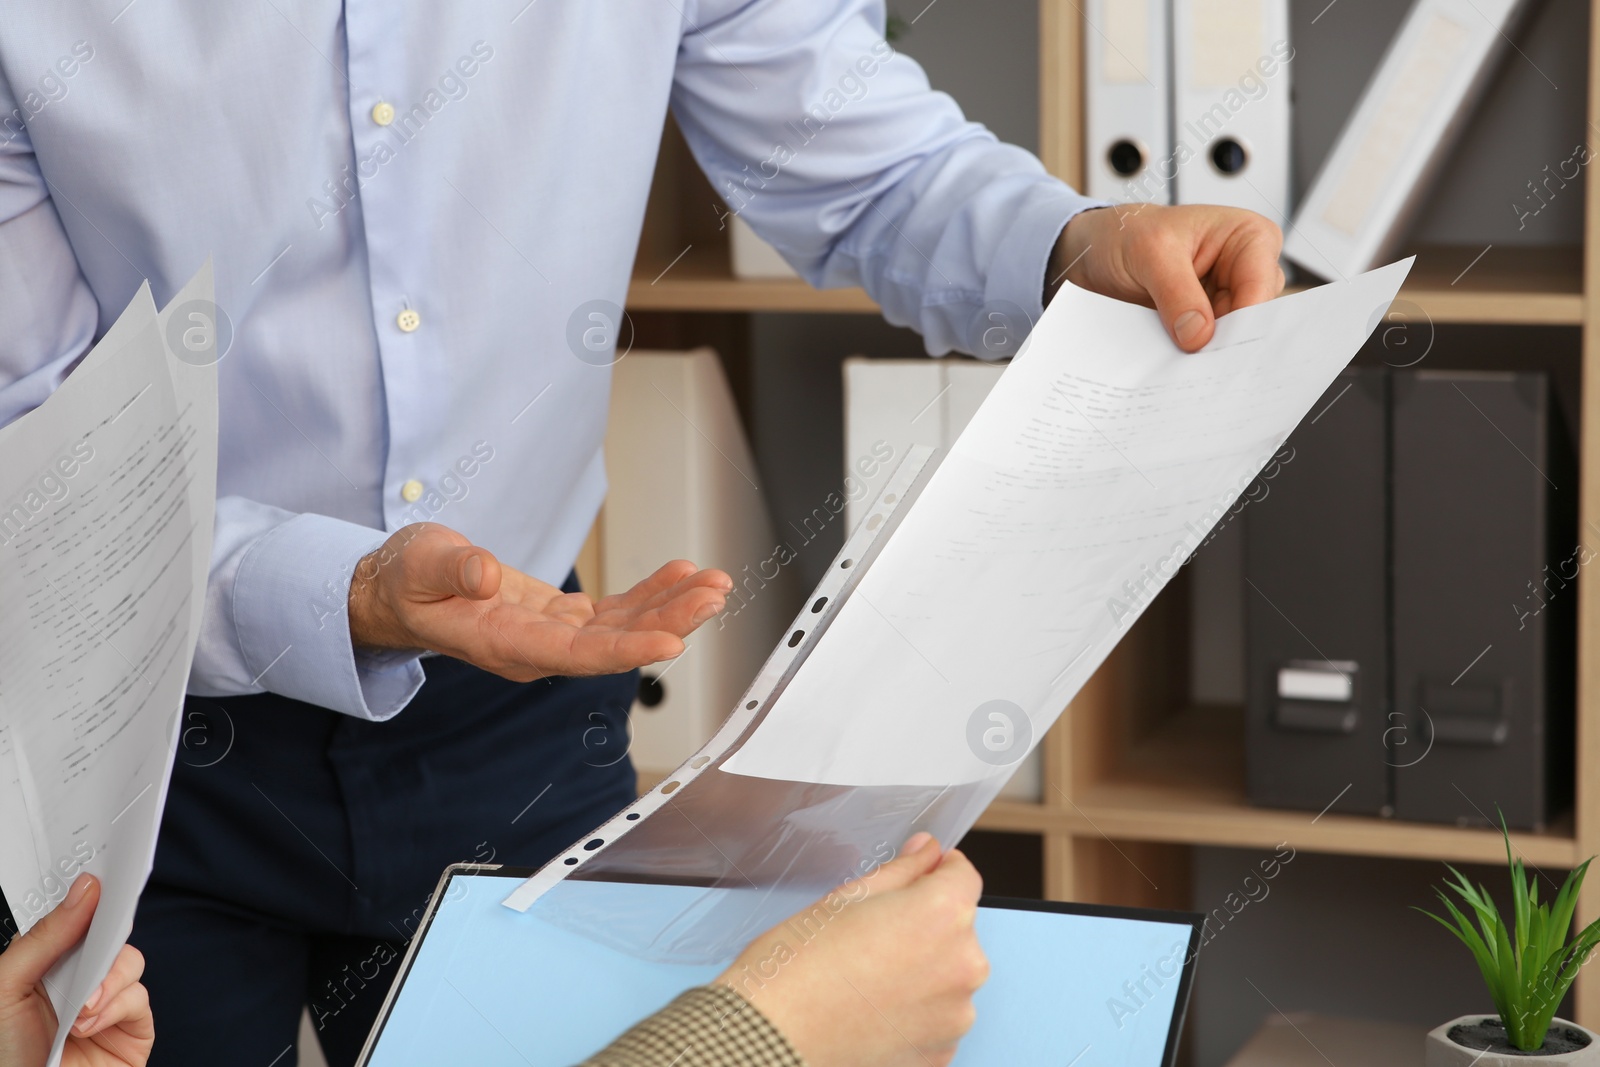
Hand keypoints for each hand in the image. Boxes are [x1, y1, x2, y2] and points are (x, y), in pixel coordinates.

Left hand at [0, 874, 153, 1066]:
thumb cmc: (5, 1057)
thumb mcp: (6, 988)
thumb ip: (43, 937)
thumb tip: (84, 890)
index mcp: (45, 964)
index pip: (74, 918)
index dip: (88, 897)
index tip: (95, 882)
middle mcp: (78, 980)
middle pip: (110, 934)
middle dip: (105, 935)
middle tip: (98, 937)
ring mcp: (107, 1003)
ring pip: (131, 961)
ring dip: (108, 980)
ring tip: (81, 1008)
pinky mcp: (131, 1028)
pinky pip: (140, 998)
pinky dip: (117, 1006)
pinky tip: (89, 1024)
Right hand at [347, 522, 732, 680]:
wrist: (400, 592)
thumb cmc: (407, 581)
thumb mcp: (420, 565)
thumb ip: (452, 570)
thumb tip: (486, 573)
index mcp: (504, 644)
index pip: (576, 655)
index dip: (627, 651)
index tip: (672, 642)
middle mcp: (537, 649)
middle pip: (614, 644)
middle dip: (669, 621)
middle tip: (713, 595)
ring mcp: (552, 636)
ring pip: (622, 629)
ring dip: (671, 608)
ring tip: (713, 583)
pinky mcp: (560, 620)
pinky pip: (614, 613)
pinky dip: (650, 595)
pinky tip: (680, 577)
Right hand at [718, 834, 987, 1066]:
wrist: (769, 1041)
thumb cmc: (795, 971)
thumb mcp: (845, 899)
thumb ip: (900, 872)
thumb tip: (926, 854)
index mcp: (942, 915)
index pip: (963, 875)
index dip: (936, 870)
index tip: (920, 875)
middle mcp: (962, 965)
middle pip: (957, 928)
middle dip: (925, 925)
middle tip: (873, 936)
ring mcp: (955, 1015)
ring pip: (947, 975)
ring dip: (922, 971)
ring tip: (868, 979)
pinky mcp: (941, 1052)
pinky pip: (938, 1017)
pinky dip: (915, 1012)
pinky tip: (873, 1009)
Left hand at [1052, 202, 1284, 351]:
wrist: (1098, 251)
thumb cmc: (1129, 234)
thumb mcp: (1150, 253)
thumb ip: (1177, 292)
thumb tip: (1199, 336)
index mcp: (1249, 236)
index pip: (1261, 285)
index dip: (1243, 320)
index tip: (1216, 346)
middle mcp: (1247, 267)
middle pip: (1253, 316)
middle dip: (1226, 339)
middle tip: (1200, 363)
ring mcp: (1227, 296)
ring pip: (1232, 335)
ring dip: (1208, 351)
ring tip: (1182, 363)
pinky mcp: (1206, 319)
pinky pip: (1209, 343)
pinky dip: (1194, 354)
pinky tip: (1178, 364)